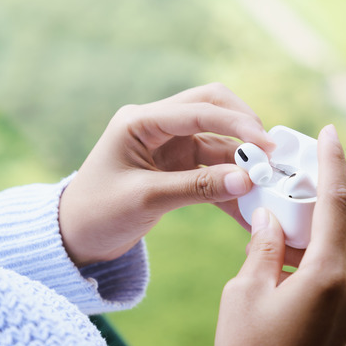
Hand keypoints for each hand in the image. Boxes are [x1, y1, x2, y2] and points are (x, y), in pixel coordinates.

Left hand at [58, 83, 275, 266]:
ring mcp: (169, 145)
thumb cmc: (98, 212)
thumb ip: (197, 187)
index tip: (267, 145)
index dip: (238, 123)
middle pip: (212, 108)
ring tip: (267, 184)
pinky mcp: (176, 166)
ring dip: (242, 160)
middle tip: (271, 155)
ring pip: (218, 140)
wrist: (75, 237)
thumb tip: (247, 180)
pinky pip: (212, 169)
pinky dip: (230, 184)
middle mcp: (157, 125)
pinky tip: (248, 205)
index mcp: (140, 121)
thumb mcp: (146, 199)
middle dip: (244, 128)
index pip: (198, 109)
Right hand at [215, 125, 345, 345]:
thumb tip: (268, 217)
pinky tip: (294, 269)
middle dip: (330, 199)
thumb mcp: (244, 294)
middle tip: (296, 192)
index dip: (334, 163)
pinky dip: (329, 260)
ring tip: (286, 235)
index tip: (332, 132)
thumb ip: (262, 247)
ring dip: (328, 232)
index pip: (337, 203)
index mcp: (328, 277)